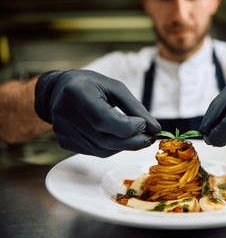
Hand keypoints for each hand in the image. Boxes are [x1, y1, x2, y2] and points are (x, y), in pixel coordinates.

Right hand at [35, 69, 160, 156]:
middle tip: (149, 138)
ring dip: (124, 145)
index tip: (144, 124)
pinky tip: (115, 135)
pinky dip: (112, 146)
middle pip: (105, 140)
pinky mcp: (65, 142)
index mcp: (78, 94)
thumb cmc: (90, 85)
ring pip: (103, 150)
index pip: (104, 120)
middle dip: (133, 141)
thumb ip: (135, 108)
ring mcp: (64, 132)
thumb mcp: (115, 87)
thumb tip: (155, 128)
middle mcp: (66, 115)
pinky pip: (96, 151)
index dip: (128, 127)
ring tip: (134, 134)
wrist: (58, 90)